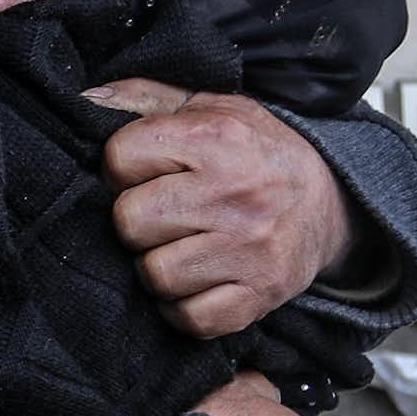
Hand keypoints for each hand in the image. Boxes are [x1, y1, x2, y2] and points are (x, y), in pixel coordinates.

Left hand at [94, 80, 352, 337]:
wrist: (331, 201)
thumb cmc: (253, 152)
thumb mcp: (208, 106)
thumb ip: (144, 98)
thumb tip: (85, 98)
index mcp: (216, 137)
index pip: (120, 159)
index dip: (122, 169)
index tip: (145, 174)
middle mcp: (234, 192)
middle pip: (130, 222)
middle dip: (137, 221)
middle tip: (162, 217)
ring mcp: (250, 248)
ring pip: (155, 274)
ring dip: (158, 267)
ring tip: (180, 248)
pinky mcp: (259, 294)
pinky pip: (191, 318)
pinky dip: (184, 308)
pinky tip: (195, 283)